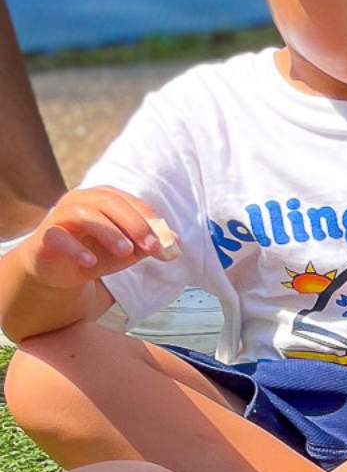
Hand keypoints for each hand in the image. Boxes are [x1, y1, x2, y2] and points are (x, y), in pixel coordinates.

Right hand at [23, 187, 174, 287]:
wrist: (60, 271)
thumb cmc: (97, 253)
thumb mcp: (128, 250)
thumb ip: (149, 244)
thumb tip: (176, 243)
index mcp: (104, 199)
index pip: (131, 203)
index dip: (152, 221)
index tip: (170, 244)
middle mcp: (81, 201)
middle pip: (109, 203)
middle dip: (135, 224)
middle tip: (152, 247)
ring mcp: (60, 216)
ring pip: (83, 214)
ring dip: (108, 232)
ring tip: (125, 252)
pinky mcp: (45, 237)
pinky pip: (56, 236)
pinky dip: (75, 248)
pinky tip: (90, 262)